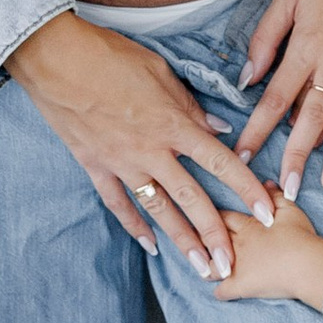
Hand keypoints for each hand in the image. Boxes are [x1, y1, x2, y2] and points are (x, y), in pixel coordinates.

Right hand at [9, 11, 273, 278]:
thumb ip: (190, 106)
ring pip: (158, 209)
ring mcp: (121, 162)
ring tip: (199, 267)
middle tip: (231, 264)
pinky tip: (150, 246)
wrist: (55, 59)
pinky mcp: (94, 165)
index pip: (221, 162)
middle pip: (191, 198)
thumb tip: (217, 129)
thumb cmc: (109, 55)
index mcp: (173, 123)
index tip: (268, 213)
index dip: (247, 189)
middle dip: (214, 234)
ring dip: (180, 240)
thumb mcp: (159, 71)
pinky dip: (134, 225)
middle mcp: (151, 150)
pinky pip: (118, 203)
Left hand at [207, 206, 322, 308]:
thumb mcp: (290, 210)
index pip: (222, 217)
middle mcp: (236, 243)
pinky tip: (223, 291)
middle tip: (202, 240)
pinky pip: (220, 291)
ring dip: (208, 265)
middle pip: (209, 237)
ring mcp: (235, 264)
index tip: (210, 217)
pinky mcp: (239, 285)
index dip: (214, 216)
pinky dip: (221, 291)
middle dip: (202, 237)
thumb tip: (266, 183)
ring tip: (210, 267)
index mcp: (247, 224)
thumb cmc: (301, 236)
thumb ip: (276, 195)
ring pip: (210, 264)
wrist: (307, 264)